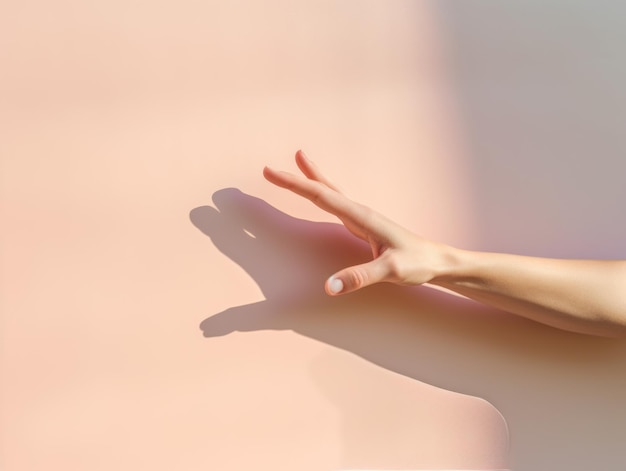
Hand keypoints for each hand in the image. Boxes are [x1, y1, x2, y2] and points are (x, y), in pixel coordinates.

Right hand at [263, 151, 451, 294]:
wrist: (436, 261)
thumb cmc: (417, 263)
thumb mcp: (390, 271)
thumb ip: (359, 277)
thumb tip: (328, 286)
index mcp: (362, 216)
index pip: (321, 196)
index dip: (294, 184)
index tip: (271, 172)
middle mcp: (359, 212)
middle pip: (322, 189)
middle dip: (296, 178)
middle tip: (270, 169)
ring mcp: (361, 217)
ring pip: (330, 192)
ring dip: (310, 179)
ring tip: (297, 163)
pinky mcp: (363, 226)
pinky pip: (336, 204)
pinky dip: (323, 194)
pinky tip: (321, 193)